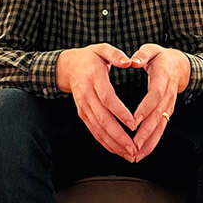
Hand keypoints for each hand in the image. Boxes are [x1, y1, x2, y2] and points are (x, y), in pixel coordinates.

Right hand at [57, 43, 137, 160]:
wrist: (69, 67)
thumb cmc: (91, 57)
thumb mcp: (102, 49)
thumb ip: (116, 54)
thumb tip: (129, 61)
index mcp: (93, 78)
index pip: (107, 98)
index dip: (120, 112)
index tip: (134, 124)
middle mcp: (86, 95)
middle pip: (102, 119)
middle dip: (118, 136)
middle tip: (134, 148)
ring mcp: (83, 106)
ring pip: (97, 129)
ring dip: (113, 144)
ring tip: (129, 154)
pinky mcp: (82, 114)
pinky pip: (94, 130)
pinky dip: (105, 142)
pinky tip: (117, 151)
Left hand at [127, 44, 189, 160]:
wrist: (179, 65)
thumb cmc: (160, 57)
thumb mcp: (151, 49)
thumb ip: (143, 54)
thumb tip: (134, 60)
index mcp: (163, 78)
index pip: (155, 95)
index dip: (145, 108)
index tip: (134, 120)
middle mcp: (168, 95)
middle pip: (158, 115)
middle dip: (146, 132)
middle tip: (134, 145)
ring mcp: (169, 105)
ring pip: (161, 126)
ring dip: (149, 142)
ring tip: (136, 155)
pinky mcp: (167, 112)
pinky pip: (161, 128)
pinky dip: (152, 142)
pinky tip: (142, 152)